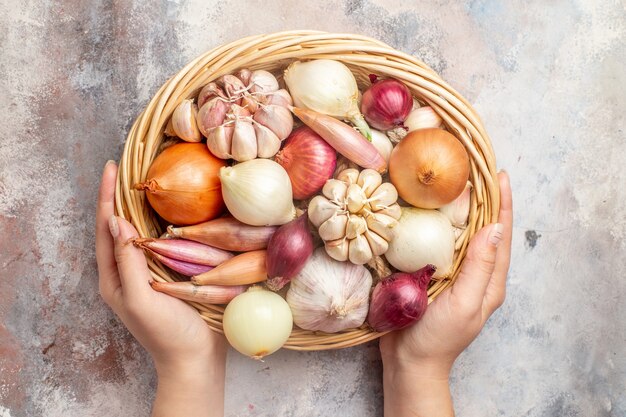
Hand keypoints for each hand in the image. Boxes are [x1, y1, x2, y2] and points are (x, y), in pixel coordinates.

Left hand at [95, 161, 225, 416]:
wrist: (195, 359)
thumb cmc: (167, 333)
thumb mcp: (141, 299)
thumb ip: (127, 263)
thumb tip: (116, 222)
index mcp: (114, 278)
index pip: (105, 229)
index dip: (106, 198)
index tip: (111, 169)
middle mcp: (128, 272)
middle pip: (118, 227)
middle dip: (118, 197)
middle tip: (126, 169)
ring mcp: (148, 274)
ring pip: (139, 233)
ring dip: (139, 207)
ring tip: (144, 183)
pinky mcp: (168, 276)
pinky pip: (159, 243)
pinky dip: (160, 223)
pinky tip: (171, 213)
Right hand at [380, 171, 512, 415]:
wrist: (408, 362)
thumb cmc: (438, 337)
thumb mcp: (464, 302)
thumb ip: (480, 267)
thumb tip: (494, 227)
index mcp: (489, 280)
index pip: (500, 235)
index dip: (502, 204)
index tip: (500, 175)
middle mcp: (473, 273)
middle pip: (483, 230)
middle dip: (483, 201)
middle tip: (476, 171)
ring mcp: (451, 274)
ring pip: (459, 235)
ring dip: (459, 209)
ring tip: (453, 183)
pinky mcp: (430, 275)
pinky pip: (436, 244)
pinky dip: (434, 225)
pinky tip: (424, 212)